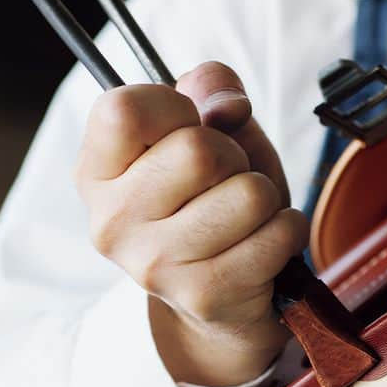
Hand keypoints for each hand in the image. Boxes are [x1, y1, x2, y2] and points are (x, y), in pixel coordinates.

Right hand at [76, 61, 309, 386]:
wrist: (222, 295)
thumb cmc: (214, 199)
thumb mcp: (212, 132)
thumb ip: (212, 90)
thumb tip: (229, 105)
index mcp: (98, 172)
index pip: (125, 109)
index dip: (175, 106)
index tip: (188, 128)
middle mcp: (112, 220)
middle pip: (199, 150)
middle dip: (235, 157)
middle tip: (226, 181)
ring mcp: (153, 263)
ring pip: (248, 194)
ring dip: (266, 197)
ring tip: (247, 216)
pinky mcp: (201, 295)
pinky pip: (276, 236)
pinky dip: (288, 230)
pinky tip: (266, 243)